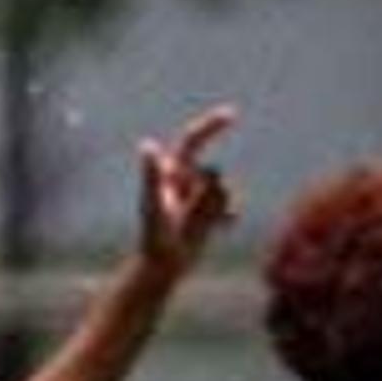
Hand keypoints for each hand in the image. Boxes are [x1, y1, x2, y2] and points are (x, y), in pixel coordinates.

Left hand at [135, 105, 238, 275]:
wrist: (162, 267)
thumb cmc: (154, 237)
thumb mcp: (153, 206)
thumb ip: (152, 176)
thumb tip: (148, 145)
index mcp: (170, 171)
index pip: (192, 140)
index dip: (211, 125)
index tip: (233, 114)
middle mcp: (184, 179)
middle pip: (213, 173)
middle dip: (212, 192)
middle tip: (193, 215)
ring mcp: (197, 195)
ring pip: (224, 190)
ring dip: (218, 207)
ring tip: (199, 226)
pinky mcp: (208, 211)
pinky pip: (231, 206)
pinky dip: (228, 217)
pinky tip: (220, 229)